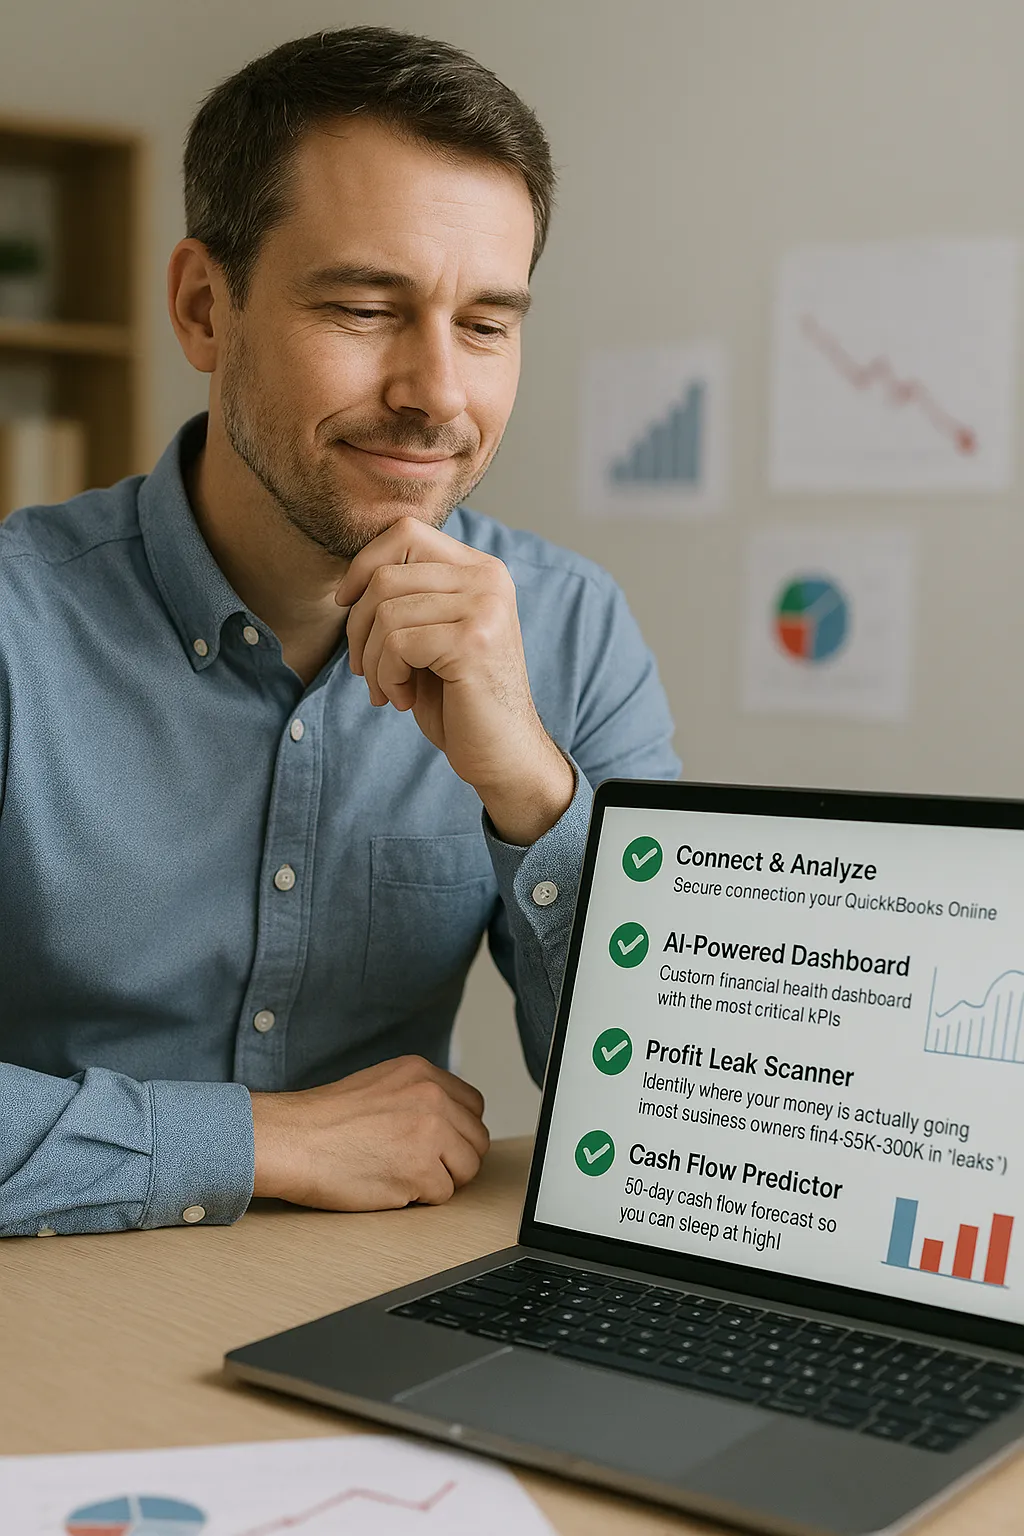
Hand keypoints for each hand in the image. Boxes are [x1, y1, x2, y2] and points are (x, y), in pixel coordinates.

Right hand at [249, 1055, 489, 1209]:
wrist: (291, 1140)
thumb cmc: (322, 1121)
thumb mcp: (380, 1085)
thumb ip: (418, 1097)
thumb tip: (450, 1123)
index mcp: (422, 1072)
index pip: (473, 1105)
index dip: (458, 1131)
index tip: (441, 1144)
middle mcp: (433, 1097)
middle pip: (476, 1139)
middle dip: (454, 1159)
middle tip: (422, 1167)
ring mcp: (430, 1133)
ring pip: (466, 1169)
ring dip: (441, 1180)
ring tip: (403, 1175)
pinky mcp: (421, 1170)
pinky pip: (443, 1195)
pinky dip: (420, 1199)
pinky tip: (390, 1186)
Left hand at [335, 517, 574, 844]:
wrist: (502, 753)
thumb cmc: (459, 698)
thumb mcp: (431, 635)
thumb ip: (407, 597)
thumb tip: (349, 580)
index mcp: (480, 569)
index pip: (406, 532)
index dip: (364, 564)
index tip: (346, 603)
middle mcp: (488, 579)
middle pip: (386, 575)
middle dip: (358, 627)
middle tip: (366, 668)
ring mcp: (484, 607)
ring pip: (386, 613)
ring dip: (374, 660)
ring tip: (388, 689)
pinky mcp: (473, 641)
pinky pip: (397, 644)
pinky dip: (388, 677)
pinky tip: (403, 699)